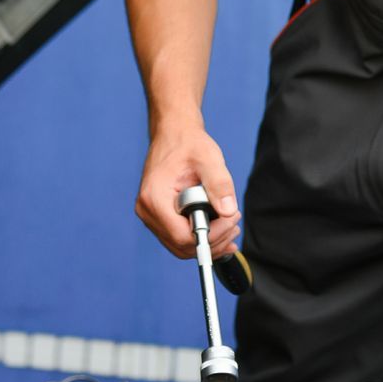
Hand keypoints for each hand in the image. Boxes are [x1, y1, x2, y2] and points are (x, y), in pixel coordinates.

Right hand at [136, 120, 240, 258]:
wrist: (174, 135)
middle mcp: (147, 212)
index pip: (182, 236)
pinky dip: (201, 238)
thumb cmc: (188, 143)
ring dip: (209, 242)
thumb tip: (229, 212)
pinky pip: (180, 238)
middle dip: (213, 240)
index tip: (231, 218)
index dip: (211, 235)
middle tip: (235, 222)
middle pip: (181, 246)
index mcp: (154, 198)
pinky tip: (221, 231)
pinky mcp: (160, 217)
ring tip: (231, 225)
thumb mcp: (208, 158)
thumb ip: (219, 184)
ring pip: (181, 246)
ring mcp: (151, 216)